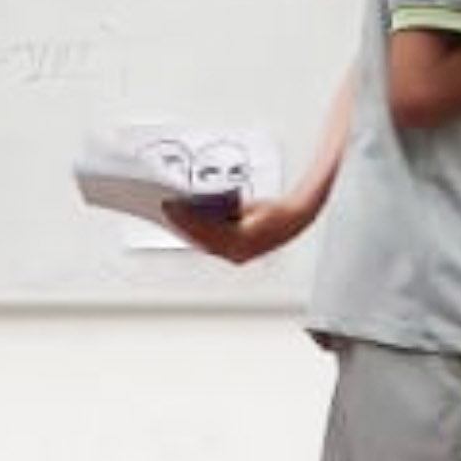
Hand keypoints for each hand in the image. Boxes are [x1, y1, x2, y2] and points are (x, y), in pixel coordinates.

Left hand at [166, 192, 318, 265]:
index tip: (169, 206)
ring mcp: (237, 256)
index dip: (184, 217)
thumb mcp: (245, 204)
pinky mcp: (236, 256)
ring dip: (186, 232)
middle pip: (200, 239)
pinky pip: (211, 247)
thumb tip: (197, 205)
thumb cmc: (275, 211)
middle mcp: (238, 252)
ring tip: (170, 218)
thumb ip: (222, 207)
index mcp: (242, 239)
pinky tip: (187, 228)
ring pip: (204, 245)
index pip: (204, 228)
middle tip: (164, 210)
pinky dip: (198, 237)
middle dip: (181, 225)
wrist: (295, 220)